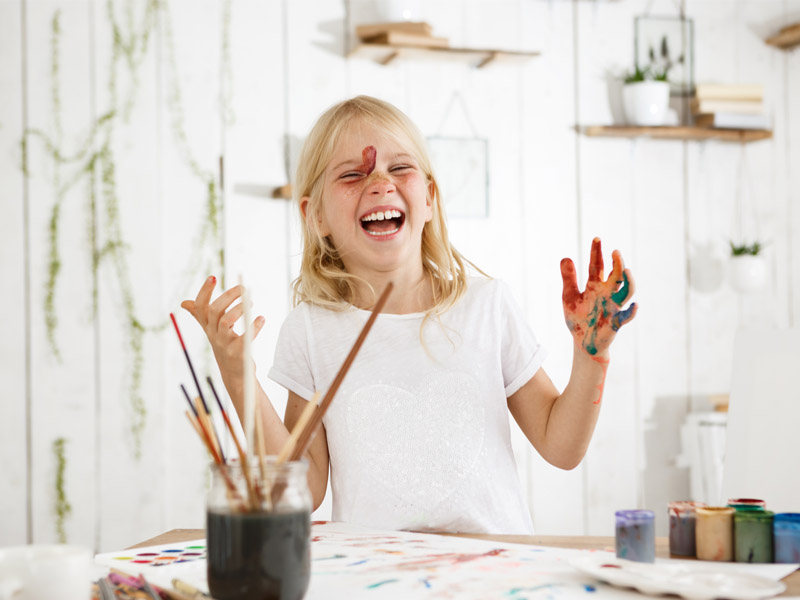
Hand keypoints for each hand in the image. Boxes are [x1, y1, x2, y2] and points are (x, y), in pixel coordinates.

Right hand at [180, 276, 264, 385]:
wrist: (234, 373)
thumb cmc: (223, 346)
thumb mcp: (211, 330)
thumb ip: (200, 316)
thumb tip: (184, 303)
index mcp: (207, 326)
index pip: (200, 306)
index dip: (204, 292)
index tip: (213, 277)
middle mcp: (213, 334)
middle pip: (215, 310)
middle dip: (228, 296)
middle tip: (243, 288)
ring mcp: (224, 344)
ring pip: (226, 322)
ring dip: (239, 309)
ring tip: (251, 302)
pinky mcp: (237, 353)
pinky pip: (245, 338)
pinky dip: (254, 326)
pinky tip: (261, 319)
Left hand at [560, 238, 636, 356]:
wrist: (583, 342)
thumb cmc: (578, 318)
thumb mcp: (569, 296)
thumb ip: (568, 278)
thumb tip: (565, 257)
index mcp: (595, 286)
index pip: (598, 266)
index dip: (597, 253)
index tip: (597, 238)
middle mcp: (607, 293)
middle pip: (616, 275)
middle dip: (617, 263)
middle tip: (615, 251)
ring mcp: (613, 307)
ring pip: (626, 292)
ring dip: (629, 281)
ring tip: (626, 270)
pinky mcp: (616, 322)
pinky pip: (626, 316)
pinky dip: (631, 312)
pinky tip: (635, 305)